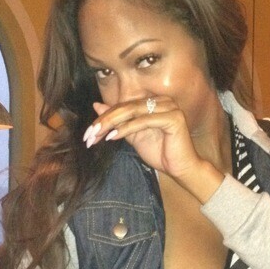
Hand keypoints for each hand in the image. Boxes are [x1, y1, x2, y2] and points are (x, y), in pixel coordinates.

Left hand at [85, 96, 202, 180]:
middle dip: (105, 120)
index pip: (124, 105)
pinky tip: (112, 137)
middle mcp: (163, 100)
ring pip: (133, 111)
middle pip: (126, 106)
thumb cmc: (160, 153)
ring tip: (97, 135)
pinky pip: (144, 120)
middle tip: (89, 133)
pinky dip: (126, 129)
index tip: (88, 132)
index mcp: (154, 101)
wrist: (181, 168)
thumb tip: (97, 105)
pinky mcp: (173, 118)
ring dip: (112, 123)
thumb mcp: (133, 135)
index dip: (104, 117)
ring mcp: (169, 107)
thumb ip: (118, 121)